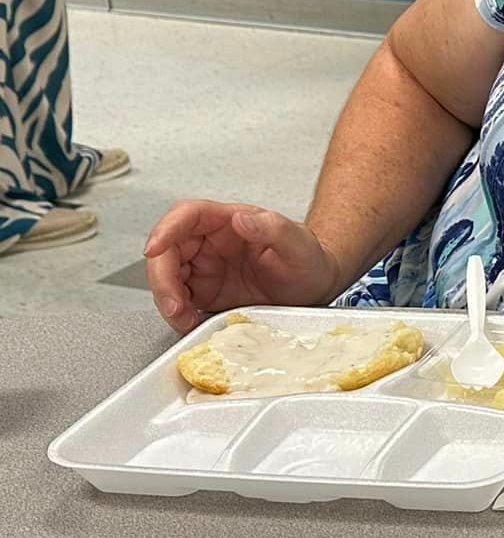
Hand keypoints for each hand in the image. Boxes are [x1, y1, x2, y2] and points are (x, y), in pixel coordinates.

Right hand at [142, 201, 346, 333]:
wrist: (316, 288)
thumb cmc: (309, 261)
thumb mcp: (300, 245)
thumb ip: (274, 228)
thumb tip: (241, 218)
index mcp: (229, 222)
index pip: (187, 215)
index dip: (165, 229)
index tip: (154, 248)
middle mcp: (211, 242)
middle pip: (167, 250)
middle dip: (162, 278)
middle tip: (175, 306)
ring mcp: (205, 267)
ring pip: (167, 277)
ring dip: (167, 300)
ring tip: (186, 320)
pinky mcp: (204, 292)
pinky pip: (178, 299)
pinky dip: (177, 313)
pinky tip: (191, 323)